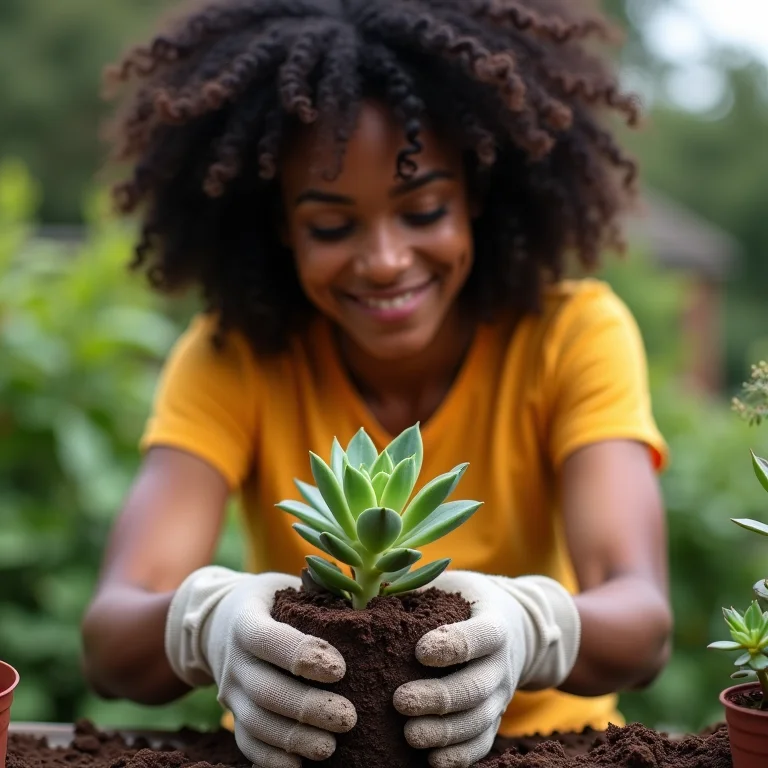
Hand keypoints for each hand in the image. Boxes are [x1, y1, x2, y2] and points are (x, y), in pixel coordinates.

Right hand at [165, 567, 356, 767]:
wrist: (217, 621)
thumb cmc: (269, 599)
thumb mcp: (284, 584)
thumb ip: (316, 588)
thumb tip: (363, 591)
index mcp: (245, 620)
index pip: (268, 640)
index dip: (302, 655)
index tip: (340, 670)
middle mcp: (234, 659)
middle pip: (265, 689)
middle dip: (306, 707)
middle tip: (347, 717)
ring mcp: (230, 691)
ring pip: (256, 722)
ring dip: (293, 738)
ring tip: (330, 747)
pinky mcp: (232, 714)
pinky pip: (247, 742)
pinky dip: (270, 758)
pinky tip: (300, 765)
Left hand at [393, 571, 580, 767]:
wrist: (520, 625)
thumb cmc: (467, 600)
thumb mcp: (450, 586)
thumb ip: (418, 589)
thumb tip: (368, 594)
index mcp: (494, 623)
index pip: (479, 637)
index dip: (452, 646)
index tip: (420, 652)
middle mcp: (502, 663)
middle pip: (476, 687)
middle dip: (439, 698)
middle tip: (401, 701)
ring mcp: (501, 694)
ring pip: (478, 721)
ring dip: (445, 733)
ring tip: (409, 735)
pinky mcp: (496, 717)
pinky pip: (482, 743)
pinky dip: (461, 756)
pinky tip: (432, 761)